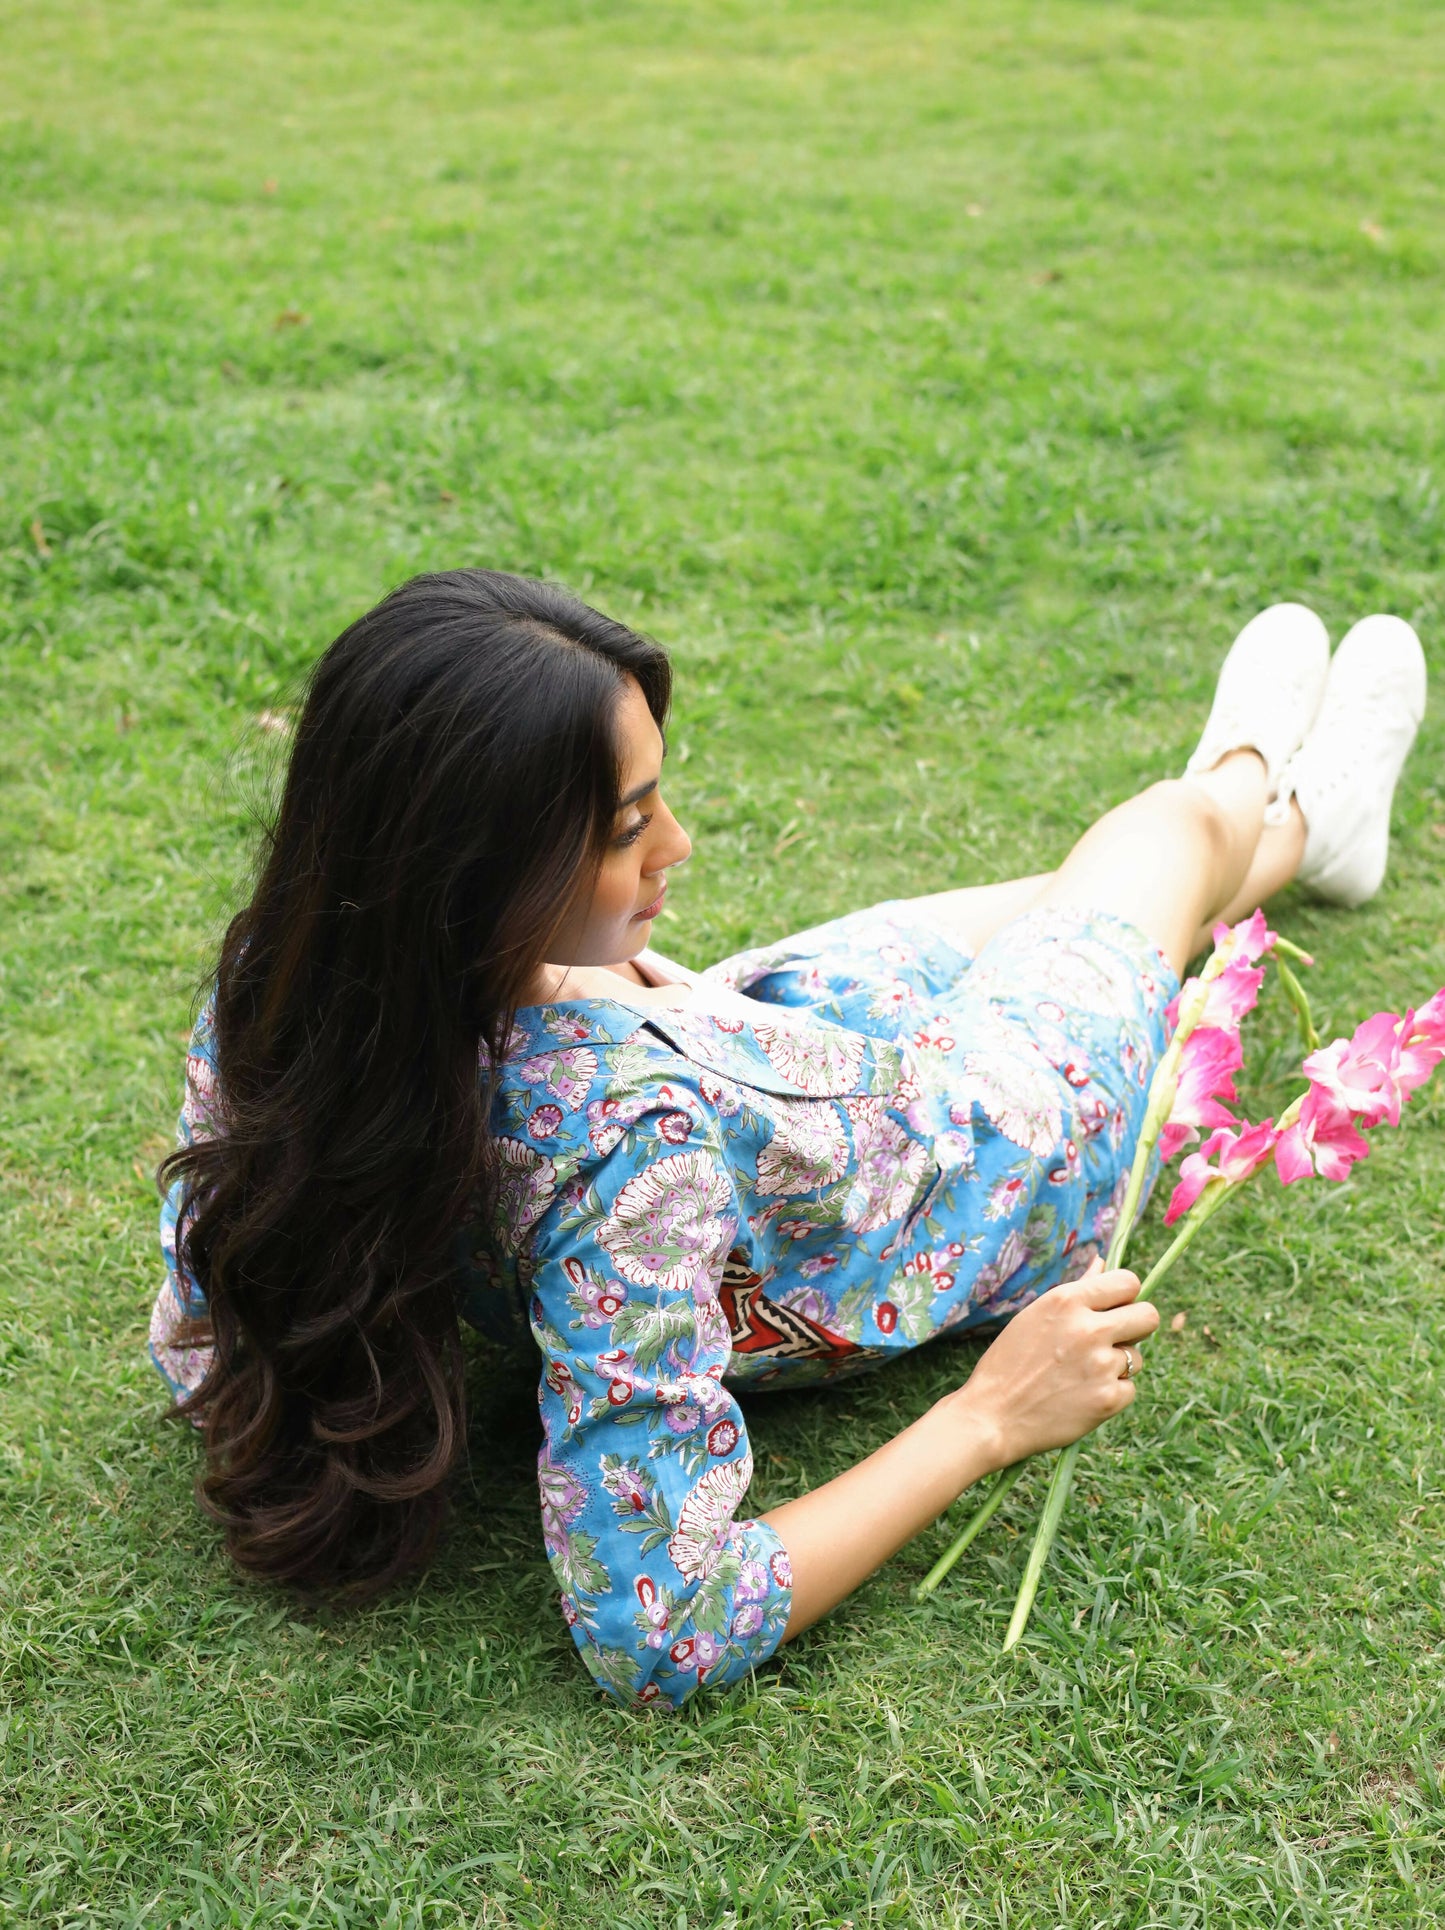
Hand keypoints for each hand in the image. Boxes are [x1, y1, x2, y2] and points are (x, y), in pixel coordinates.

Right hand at [948, 1260, 1158, 1467]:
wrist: (992, 1417)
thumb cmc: (1009, 1363)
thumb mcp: (1036, 1315)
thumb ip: (1077, 1290)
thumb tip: (1102, 1262)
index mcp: (1067, 1301)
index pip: (1128, 1282)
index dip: (1125, 1295)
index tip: (1115, 1308)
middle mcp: (1089, 1329)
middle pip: (1149, 1316)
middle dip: (1136, 1326)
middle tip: (1114, 1340)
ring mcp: (1101, 1365)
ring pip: (1137, 1357)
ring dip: (1117, 1365)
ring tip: (1081, 1374)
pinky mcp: (1109, 1399)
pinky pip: (1129, 1389)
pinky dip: (1111, 1394)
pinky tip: (1081, 1396)